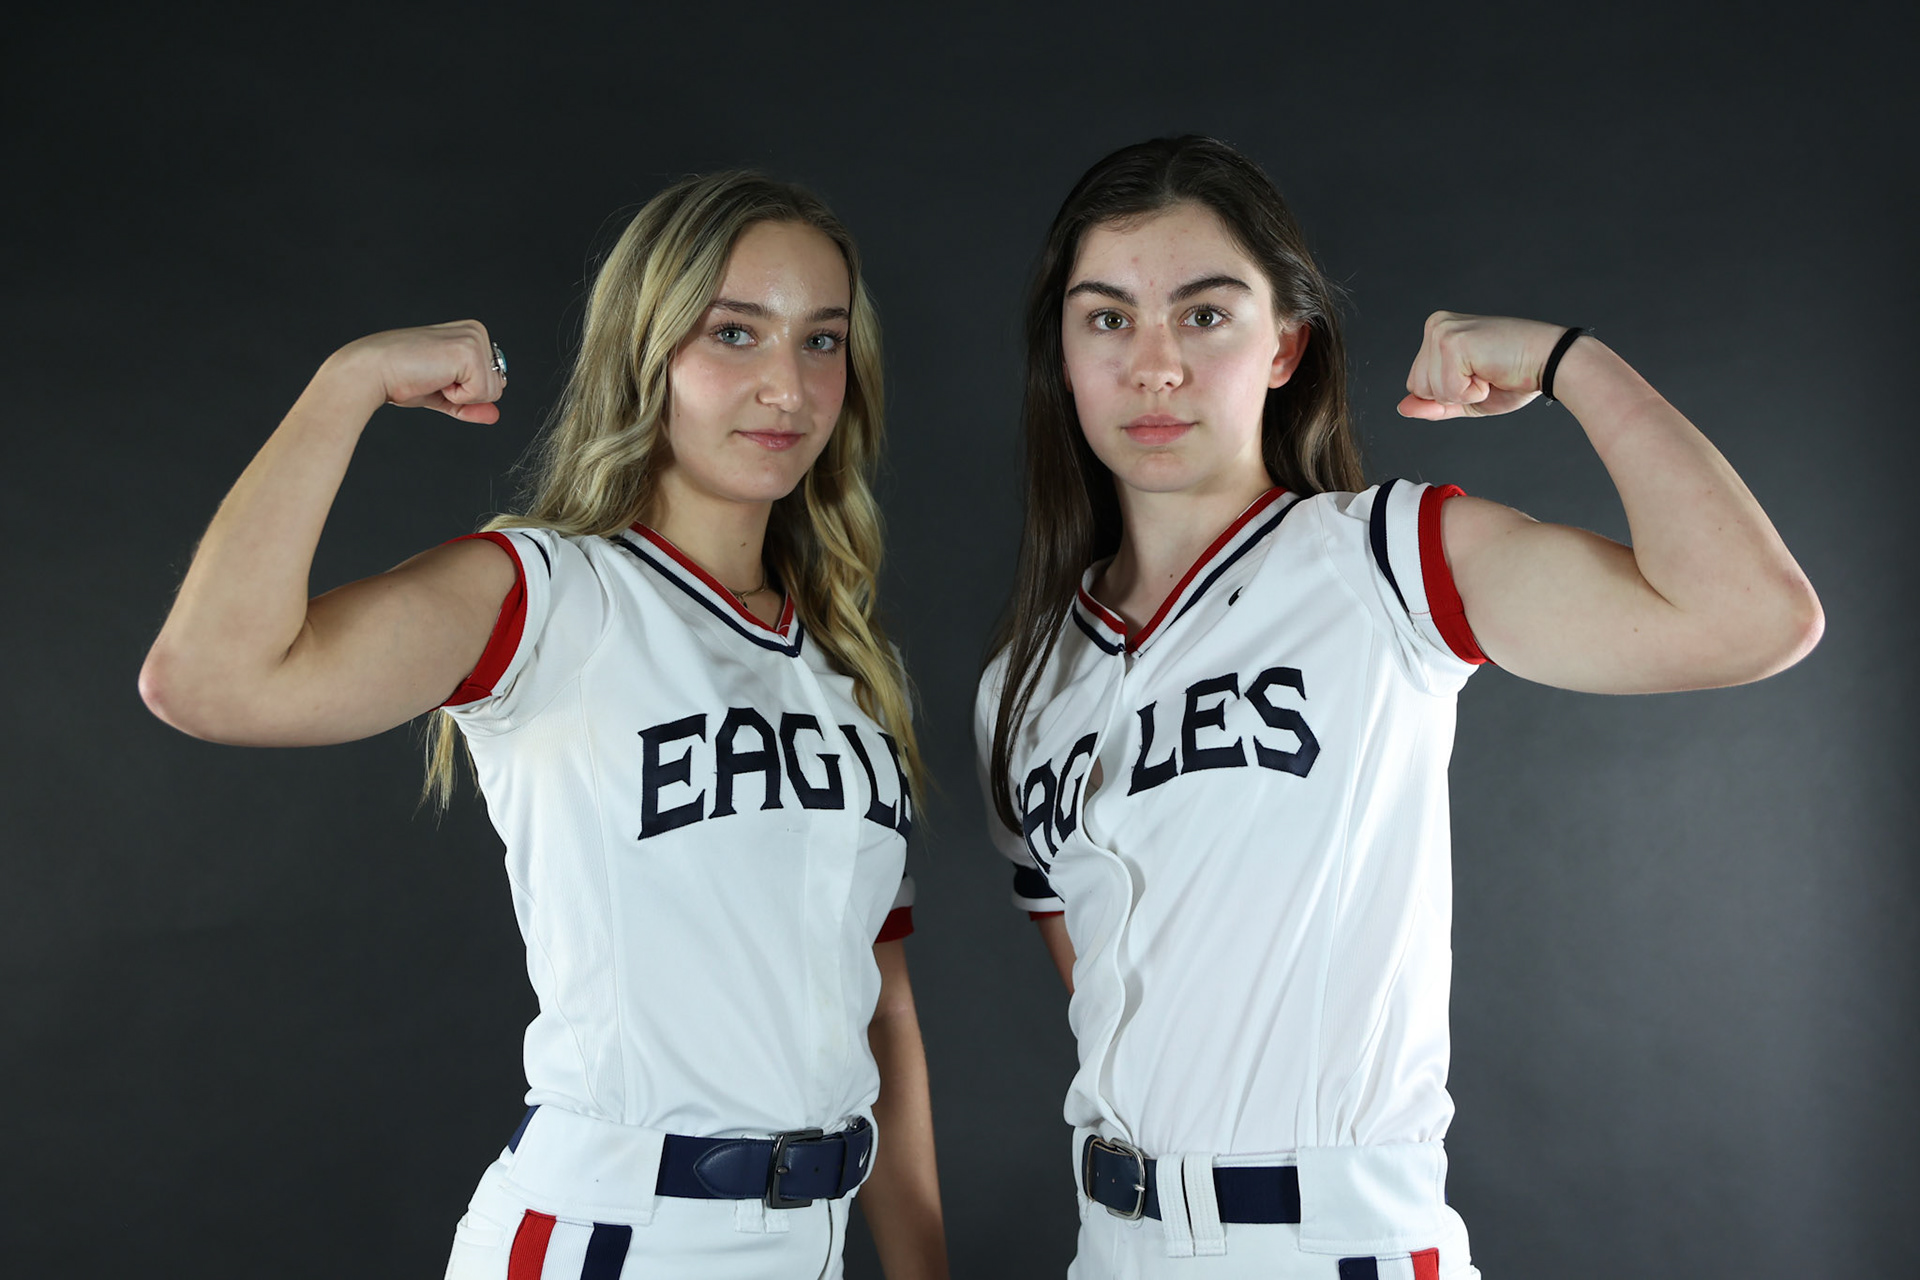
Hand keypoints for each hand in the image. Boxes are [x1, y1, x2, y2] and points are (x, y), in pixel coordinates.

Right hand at [323, 320, 506, 423]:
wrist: (372, 372)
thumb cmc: (400, 379)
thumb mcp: (444, 394)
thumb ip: (470, 403)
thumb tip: (495, 416)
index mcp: (471, 334)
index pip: (492, 380)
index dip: (466, 393)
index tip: (436, 378)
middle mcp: (476, 330)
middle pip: (497, 386)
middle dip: (465, 395)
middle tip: (433, 378)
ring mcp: (474, 338)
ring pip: (492, 392)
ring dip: (460, 395)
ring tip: (432, 376)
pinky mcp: (468, 352)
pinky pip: (481, 394)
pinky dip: (457, 396)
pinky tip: (435, 377)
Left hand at [1396, 312, 1563, 419]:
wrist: (1550, 363)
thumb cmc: (1514, 377)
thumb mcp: (1465, 397)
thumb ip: (1433, 404)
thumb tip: (1402, 408)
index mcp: (1437, 332)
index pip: (1416, 384)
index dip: (1447, 394)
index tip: (1478, 375)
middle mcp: (1436, 325)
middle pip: (1418, 387)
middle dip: (1452, 393)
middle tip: (1484, 373)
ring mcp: (1443, 331)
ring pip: (1430, 390)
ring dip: (1463, 393)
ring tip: (1488, 371)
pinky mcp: (1453, 342)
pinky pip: (1447, 390)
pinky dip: (1472, 392)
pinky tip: (1490, 370)